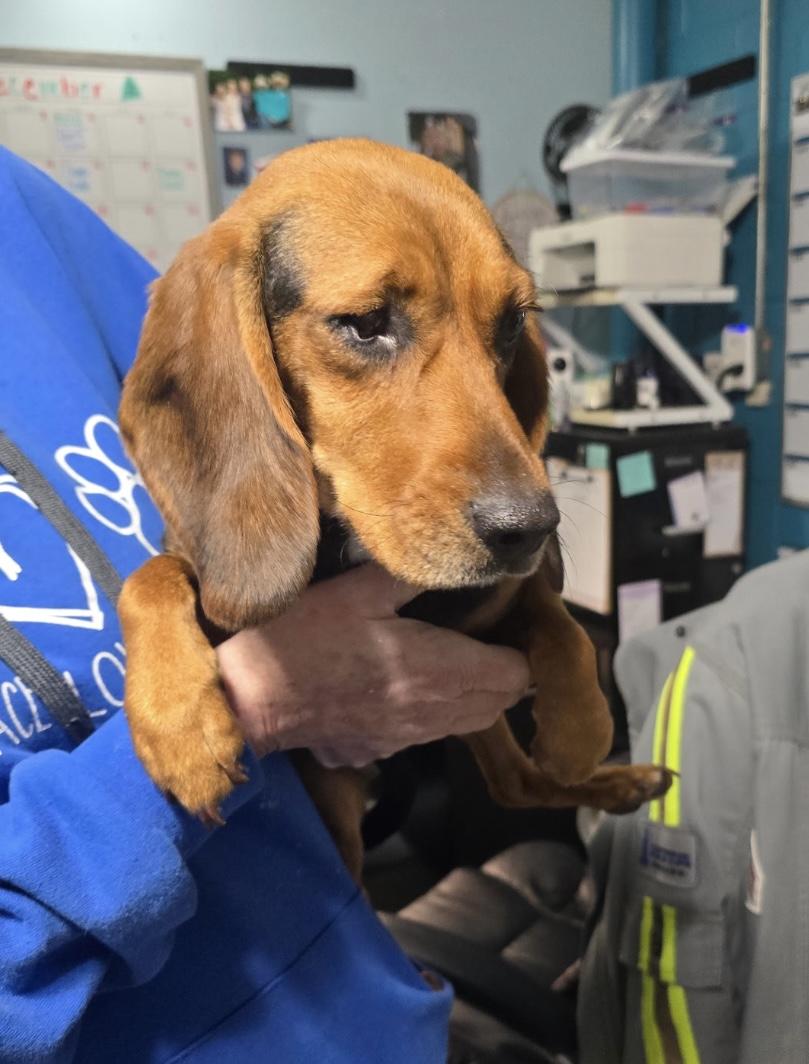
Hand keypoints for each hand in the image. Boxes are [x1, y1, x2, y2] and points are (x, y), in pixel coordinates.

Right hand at [216, 564, 529, 766]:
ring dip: (470, 697)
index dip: (518, 651)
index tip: (505, 626)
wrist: (250, 699)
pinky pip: (425, 734)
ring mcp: (405, 737)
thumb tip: (450, 555)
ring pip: (465, 724)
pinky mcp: (377, 750)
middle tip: (483, 639)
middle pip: (498, 704)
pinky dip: (431, 714)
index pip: (515, 676)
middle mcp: (431, 712)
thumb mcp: (356, 590)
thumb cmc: (303, 637)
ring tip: (450, 660)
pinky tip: (402, 686)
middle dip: (502, 675)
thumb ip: (408, 574)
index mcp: (438, 670)